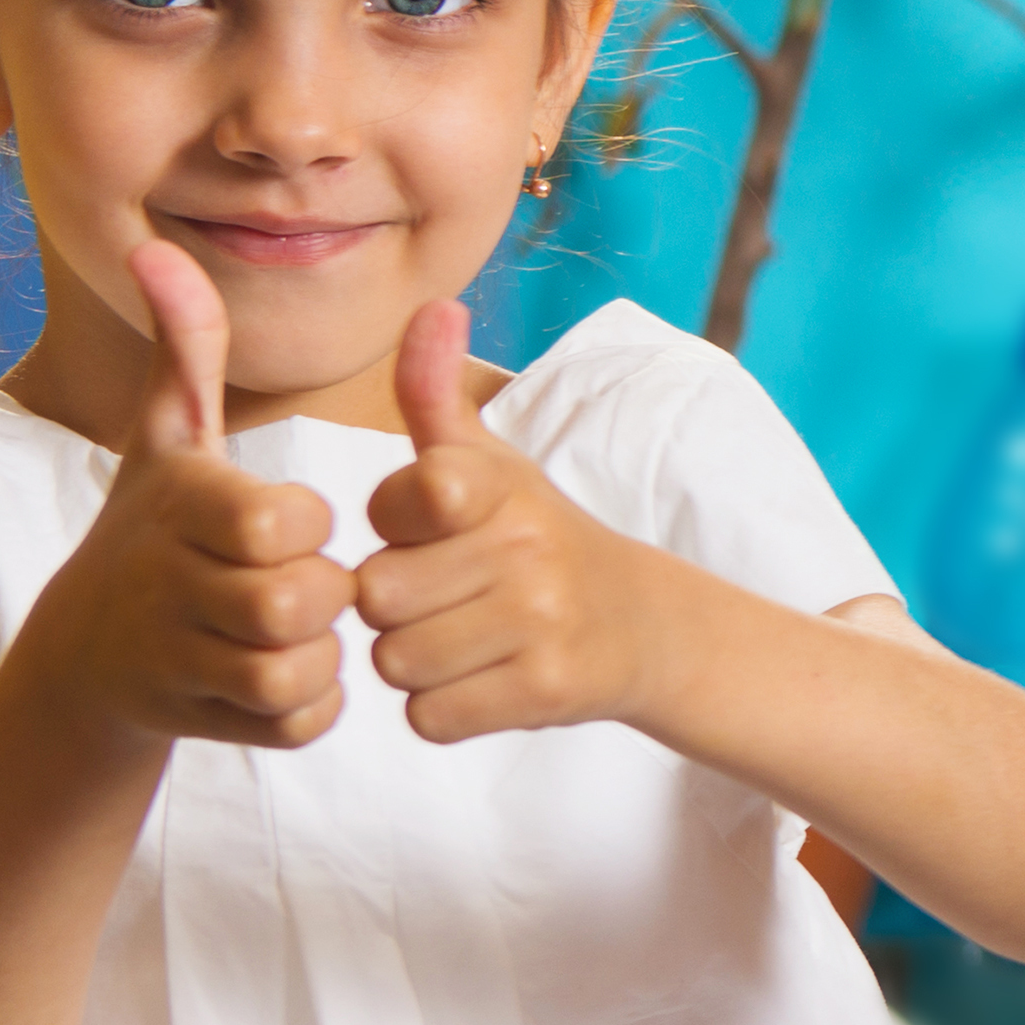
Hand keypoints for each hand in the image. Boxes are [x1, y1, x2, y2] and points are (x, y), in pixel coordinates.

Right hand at [35, 238, 354, 751]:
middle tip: (304, 586)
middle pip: (298, 601)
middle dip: (323, 597)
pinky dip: (308, 709)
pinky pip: (297, 724)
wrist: (86, 652)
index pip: (284, 520)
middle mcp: (167, 584)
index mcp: (179, 507)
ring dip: (318, 655)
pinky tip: (283, 678)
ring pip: (297, 669)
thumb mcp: (166, 440)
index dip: (306, 525)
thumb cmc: (152, 529)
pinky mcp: (201, 722)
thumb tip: (153, 249)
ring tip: (294, 632)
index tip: (289, 522)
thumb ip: (184, 350)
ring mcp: (178, 660)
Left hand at [353, 301, 658, 739]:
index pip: (397, 504)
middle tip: (448, 599)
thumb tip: (431, 307)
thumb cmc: (537, 540)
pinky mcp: (546, 689)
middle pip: (376, 598)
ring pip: (397, 662)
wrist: (647, 626)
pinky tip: (484, 681)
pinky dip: (444, 710)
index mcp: (501, 485)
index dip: (399, 528)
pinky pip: (430, 717)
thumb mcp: (491, 463)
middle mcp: (526, 547)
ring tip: (465, 642)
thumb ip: (434, 395)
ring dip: (416, 664)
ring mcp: (540, 621)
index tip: (440, 530)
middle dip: (396, 609)